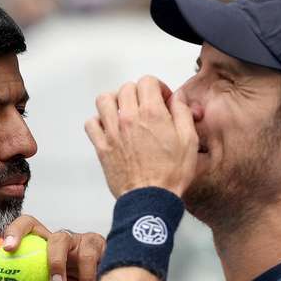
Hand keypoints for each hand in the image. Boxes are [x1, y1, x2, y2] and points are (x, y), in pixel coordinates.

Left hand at [0, 214, 105, 280]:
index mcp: (36, 255)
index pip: (10, 249)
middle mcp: (52, 243)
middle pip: (28, 222)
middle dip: (14, 230)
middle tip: (8, 249)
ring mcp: (74, 240)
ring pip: (58, 238)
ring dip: (55, 262)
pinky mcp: (97, 242)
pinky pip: (88, 252)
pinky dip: (86, 274)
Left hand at [85, 75, 199, 197]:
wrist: (151, 199)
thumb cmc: (171, 174)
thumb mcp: (189, 140)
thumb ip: (182, 113)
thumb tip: (176, 98)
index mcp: (152, 113)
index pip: (147, 81)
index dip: (157, 88)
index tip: (162, 100)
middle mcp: (129, 118)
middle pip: (126, 88)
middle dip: (139, 93)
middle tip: (147, 107)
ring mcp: (112, 132)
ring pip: (104, 100)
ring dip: (115, 102)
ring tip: (125, 112)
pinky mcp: (102, 147)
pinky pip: (91, 124)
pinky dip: (98, 122)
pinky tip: (110, 128)